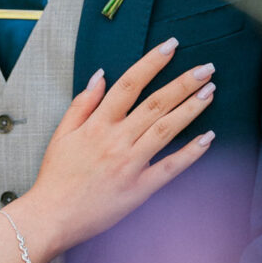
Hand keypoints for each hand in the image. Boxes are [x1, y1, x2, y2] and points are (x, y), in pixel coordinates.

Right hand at [26, 37, 215, 251]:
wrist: (51, 217)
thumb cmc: (55, 176)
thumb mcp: (62, 134)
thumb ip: (82, 104)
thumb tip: (101, 75)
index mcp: (97, 124)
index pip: (129, 84)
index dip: (152, 63)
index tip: (171, 46)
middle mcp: (116, 140)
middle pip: (156, 104)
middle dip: (183, 82)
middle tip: (207, 68)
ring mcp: (130, 164)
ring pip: (166, 130)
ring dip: (191, 109)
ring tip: (210, 91)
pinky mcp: (139, 189)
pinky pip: (170, 168)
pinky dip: (190, 153)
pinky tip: (208, 138)